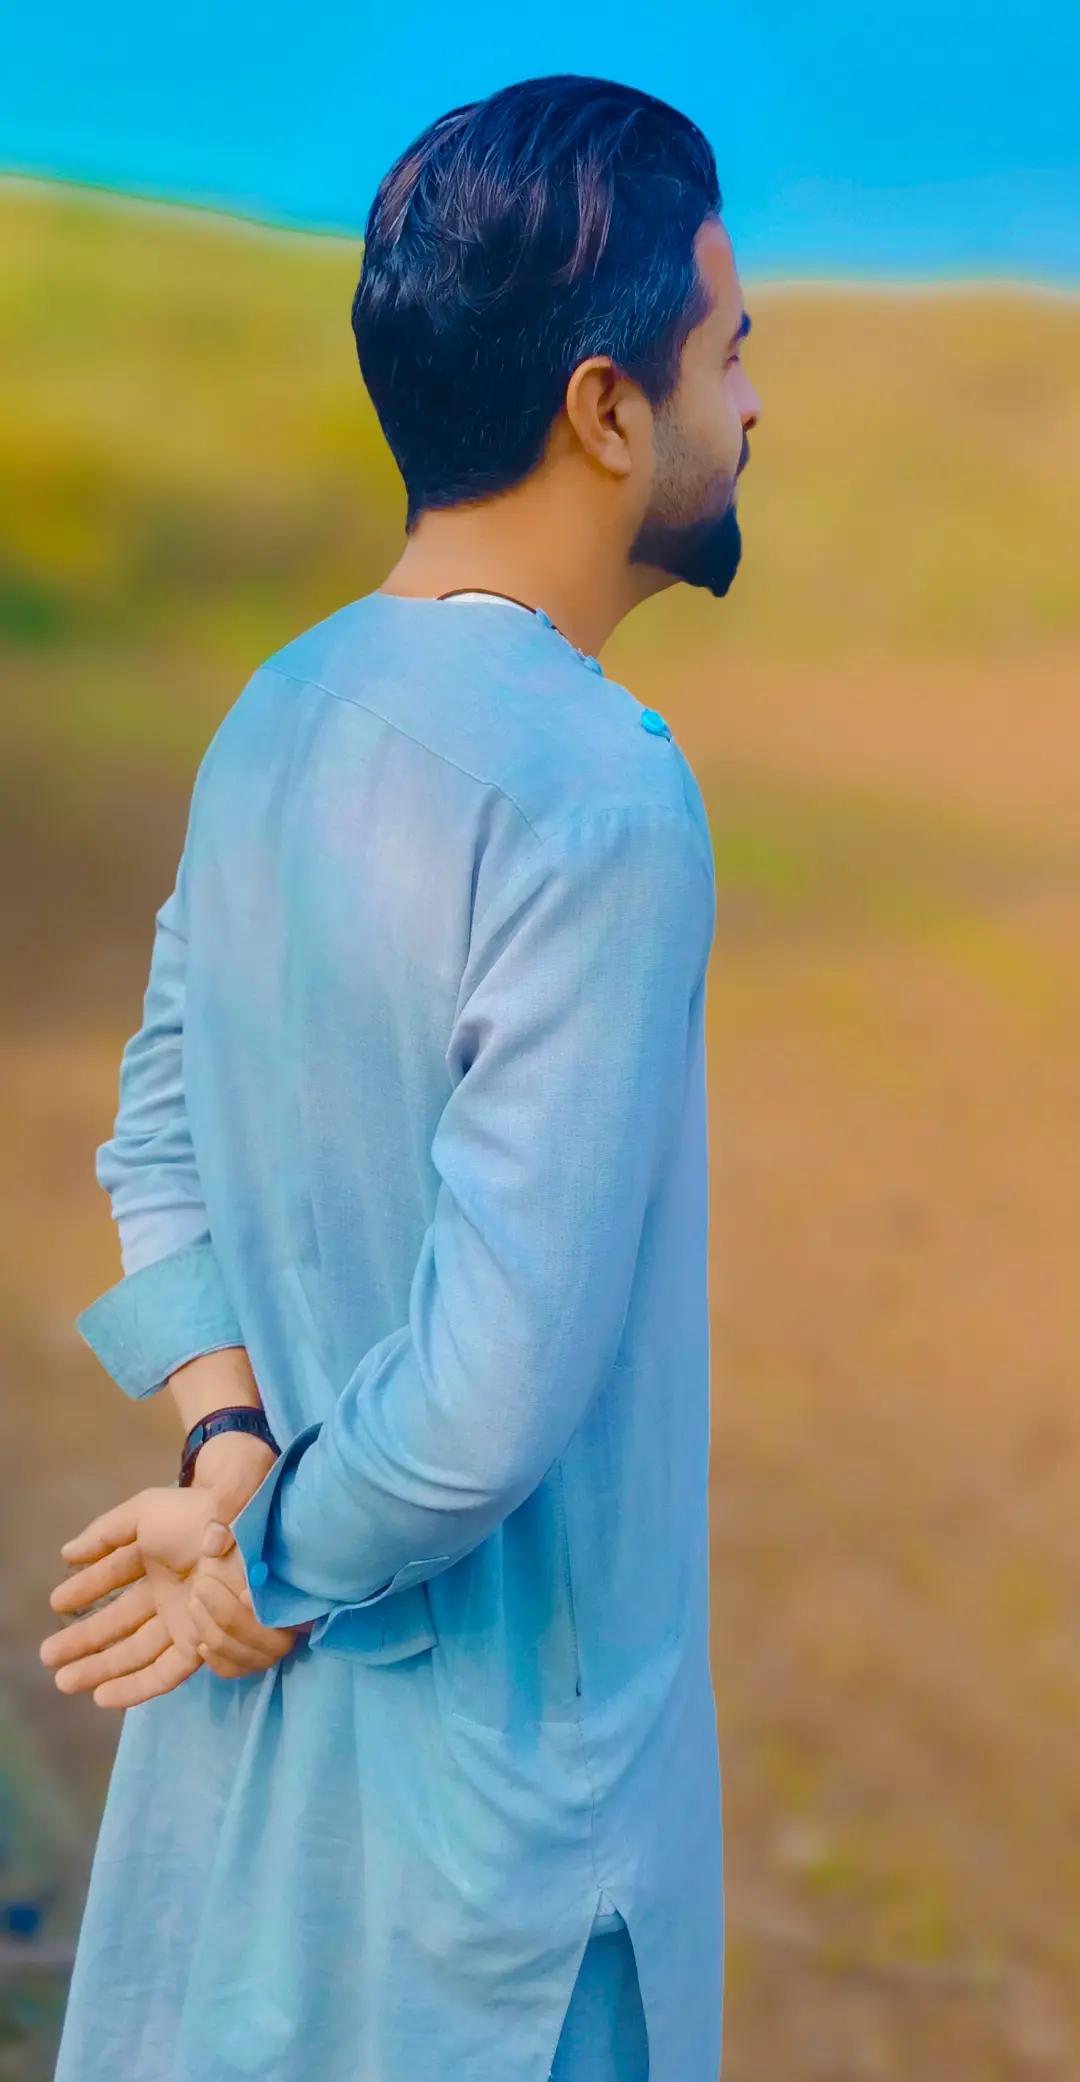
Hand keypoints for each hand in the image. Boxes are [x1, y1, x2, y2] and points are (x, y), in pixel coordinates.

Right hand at [40, 1460, 298, 1708]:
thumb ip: (106, 1532)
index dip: (84, 1590)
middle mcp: (167, 1593)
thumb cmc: (200, 1513)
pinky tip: (104, 1696)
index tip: (56, 1602)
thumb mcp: (146, 1512)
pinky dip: (134, 1686)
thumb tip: (66, 1553)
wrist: (246, 1530)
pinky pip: (163, 1672)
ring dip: (99, 1667)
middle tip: (48, 1658)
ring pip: (133, 1652)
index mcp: (154, 1559)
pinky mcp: (199, 1643)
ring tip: (64, 1680)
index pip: (111, 1578)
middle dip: (83, 1643)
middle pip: (117, 1625)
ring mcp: (183, 1620)